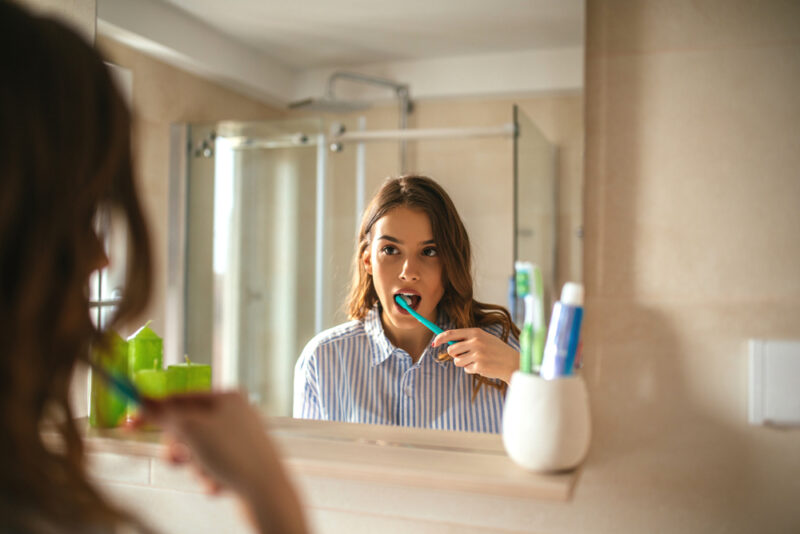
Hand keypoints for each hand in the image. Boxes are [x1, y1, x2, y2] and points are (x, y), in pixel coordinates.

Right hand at [141, 392, 306, 533]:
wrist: (268, 493)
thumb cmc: (233, 455)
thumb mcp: (190, 430)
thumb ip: (163, 414)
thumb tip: (140, 400)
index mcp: (227, 396)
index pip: (181, 397)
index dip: (153, 411)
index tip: (128, 424)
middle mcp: (237, 413)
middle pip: (187, 426)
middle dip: (178, 447)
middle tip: (175, 460)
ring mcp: (242, 438)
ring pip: (197, 450)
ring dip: (194, 466)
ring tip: (207, 474)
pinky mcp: (243, 462)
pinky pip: (211, 467)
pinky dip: (208, 477)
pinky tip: (221, 485)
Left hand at [432, 328, 518, 383]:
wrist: (512, 362)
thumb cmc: (496, 350)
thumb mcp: (484, 338)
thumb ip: (469, 339)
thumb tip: (449, 342)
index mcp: (476, 332)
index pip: (452, 333)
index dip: (440, 338)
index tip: (434, 343)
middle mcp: (476, 342)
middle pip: (451, 349)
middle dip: (454, 355)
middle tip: (464, 355)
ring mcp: (477, 354)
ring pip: (457, 361)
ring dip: (463, 363)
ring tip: (476, 361)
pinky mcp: (479, 366)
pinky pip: (466, 369)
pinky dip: (471, 369)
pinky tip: (482, 366)